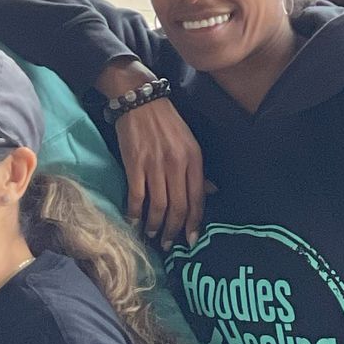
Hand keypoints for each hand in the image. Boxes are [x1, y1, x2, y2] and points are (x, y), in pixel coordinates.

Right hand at [112, 93, 209, 248]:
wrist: (140, 100)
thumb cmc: (166, 122)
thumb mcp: (190, 142)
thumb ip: (198, 170)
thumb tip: (210, 192)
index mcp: (194, 159)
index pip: (198, 199)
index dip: (194, 223)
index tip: (191, 240)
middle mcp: (177, 164)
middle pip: (179, 206)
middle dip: (174, 230)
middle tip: (168, 244)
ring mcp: (155, 164)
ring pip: (159, 205)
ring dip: (155, 225)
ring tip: (150, 234)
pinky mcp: (134, 163)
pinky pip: (137, 195)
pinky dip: (135, 212)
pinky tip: (133, 221)